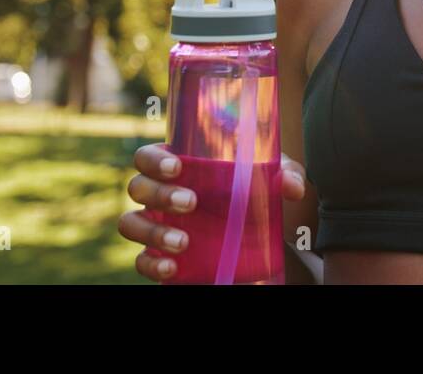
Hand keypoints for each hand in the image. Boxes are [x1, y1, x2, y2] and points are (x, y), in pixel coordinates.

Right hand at [118, 143, 307, 281]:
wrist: (253, 235)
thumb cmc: (252, 192)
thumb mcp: (272, 179)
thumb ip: (285, 174)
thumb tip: (291, 186)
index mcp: (178, 165)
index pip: (148, 156)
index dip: (154, 159)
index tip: (178, 167)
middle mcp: (159, 193)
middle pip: (138, 186)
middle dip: (160, 193)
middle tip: (191, 202)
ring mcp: (155, 225)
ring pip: (131, 223)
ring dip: (152, 232)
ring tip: (183, 242)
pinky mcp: (158, 255)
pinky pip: (141, 261)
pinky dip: (151, 264)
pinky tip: (172, 267)